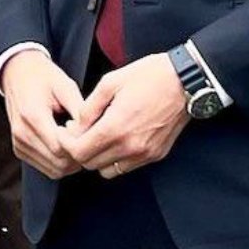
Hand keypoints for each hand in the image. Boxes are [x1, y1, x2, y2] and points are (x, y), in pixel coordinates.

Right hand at [0, 49, 83, 179]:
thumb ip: (80, 110)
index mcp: (32, 116)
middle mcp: (22, 133)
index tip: (88, 133)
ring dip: (69, 161)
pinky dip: (59, 161)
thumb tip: (95, 132)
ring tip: (75, 140)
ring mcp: (18, 143)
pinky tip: (64, 143)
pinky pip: (45, 167)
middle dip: (77, 156)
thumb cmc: (43, 77)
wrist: (17, 73)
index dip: (79, 146)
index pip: (61, 149)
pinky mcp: (19, 149)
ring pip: (53, 170)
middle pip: (59, 163)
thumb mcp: (65, 86)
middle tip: (87, 139)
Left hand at [57, 53, 188, 177]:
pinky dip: (116, 159)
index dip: (66, 143)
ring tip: (96, 137)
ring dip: (97, 158)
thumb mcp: (110, 82)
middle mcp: (130, 147)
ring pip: (108, 171)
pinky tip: (115, 140)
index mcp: (115, 127)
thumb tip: (76, 126)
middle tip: (78, 133)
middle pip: (90, 164)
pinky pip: (126, 168)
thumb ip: (89, 107)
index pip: (79, 152)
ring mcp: (144, 154)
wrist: (184, 82)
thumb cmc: (147, 77)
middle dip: (79, 150)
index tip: (65, 131)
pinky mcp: (155, 156)